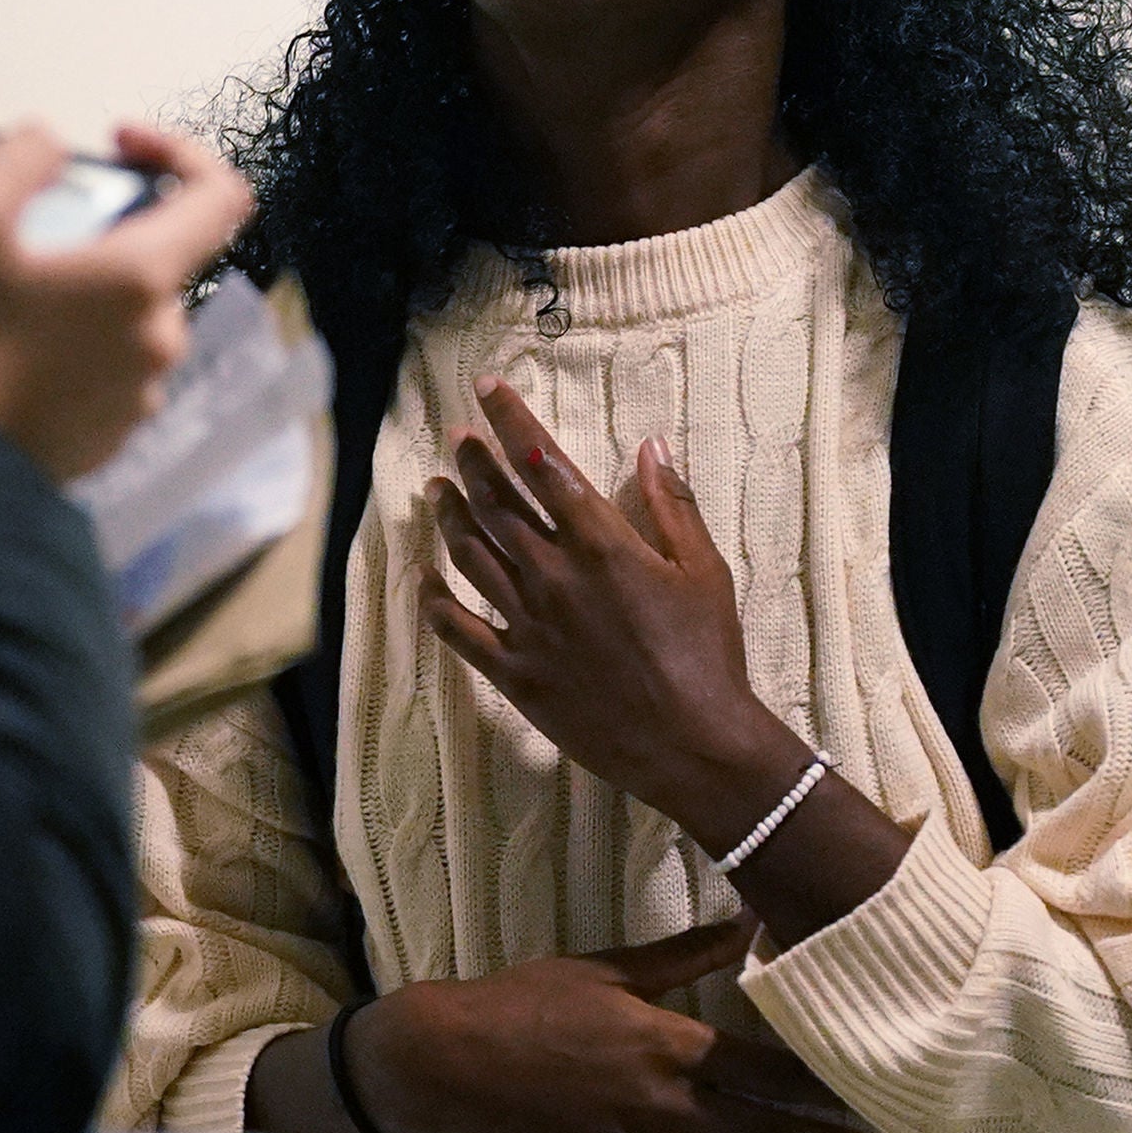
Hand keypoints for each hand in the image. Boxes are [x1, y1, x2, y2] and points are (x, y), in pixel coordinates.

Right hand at [0, 124, 252, 483]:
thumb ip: (17, 156)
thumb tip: (48, 147)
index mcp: (141, 281)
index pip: (220, 196)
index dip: (178, 153)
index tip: (115, 148)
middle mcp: (156, 343)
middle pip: (153, 261)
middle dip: (96, 234)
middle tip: (21, 238)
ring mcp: (134, 401)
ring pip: (122, 320)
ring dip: (77, 297)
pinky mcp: (103, 444)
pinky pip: (99, 374)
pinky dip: (65, 350)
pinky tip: (1, 357)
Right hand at [343, 919, 872, 1132]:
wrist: (450, 1057)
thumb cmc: (527, 1002)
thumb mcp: (608, 966)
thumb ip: (685, 953)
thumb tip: (749, 917)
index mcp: (664, 1044)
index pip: (761, 1071)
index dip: (815, 1087)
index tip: (859, 1090)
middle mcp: (658, 1103)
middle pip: (758, 1130)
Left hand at [418, 382, 790, 843]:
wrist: (693, 744)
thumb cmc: (708, 654)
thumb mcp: (704, 570)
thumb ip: (670, 504)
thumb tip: (650, 444)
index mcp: (601, 544)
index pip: (542, 463)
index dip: (511, 420)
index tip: (487, 388)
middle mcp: (554, 576)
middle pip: (496, 504)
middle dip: (472, 463)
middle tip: (457, 438)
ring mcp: (527, 624)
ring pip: (470, 555)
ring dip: (450, 516)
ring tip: (437, 490)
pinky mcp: (514, 671)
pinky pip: (458, 629)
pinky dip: (434, 601)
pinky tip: (423, 580)